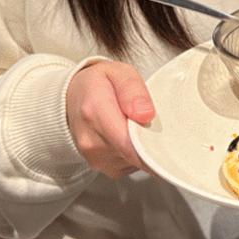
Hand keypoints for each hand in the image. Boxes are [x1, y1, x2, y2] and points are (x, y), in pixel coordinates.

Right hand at [66, 61, 156, 177]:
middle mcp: (91, 140)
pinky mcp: (100, 167)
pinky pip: (129, 165)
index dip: (152, 147)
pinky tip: (128, 136)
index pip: (128, 144)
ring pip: (134, 161)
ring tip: (134, 126)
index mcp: (95, 113)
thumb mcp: (118, 72)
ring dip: (142, 147)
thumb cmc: (97, 84)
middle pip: (135, 154)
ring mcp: (94, 157)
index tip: (166, 140)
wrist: (72, 98)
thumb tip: (145, 114)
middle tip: (152, 123)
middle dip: (150, 142)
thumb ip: (133, 89)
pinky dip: (134, 153)